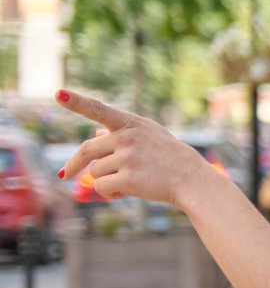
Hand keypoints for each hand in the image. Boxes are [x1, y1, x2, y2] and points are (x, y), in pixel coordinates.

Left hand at [54, 89, 222, 207]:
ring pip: (95, 171)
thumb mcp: (151, 137)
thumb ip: (123, 134)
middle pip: (87, 150)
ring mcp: (128, 158)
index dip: (77, 102)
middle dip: (75, 164)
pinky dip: (108, 193)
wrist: (194, 180)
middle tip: (65, 174)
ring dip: (104, 181)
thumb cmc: (172, 159)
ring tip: (125, 184)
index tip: (59, 94)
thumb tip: (94, 134)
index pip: (99, 110)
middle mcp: (128, 138)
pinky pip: (101, 187)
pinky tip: (124, 193)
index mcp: (132, 124)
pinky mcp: (128, 178)